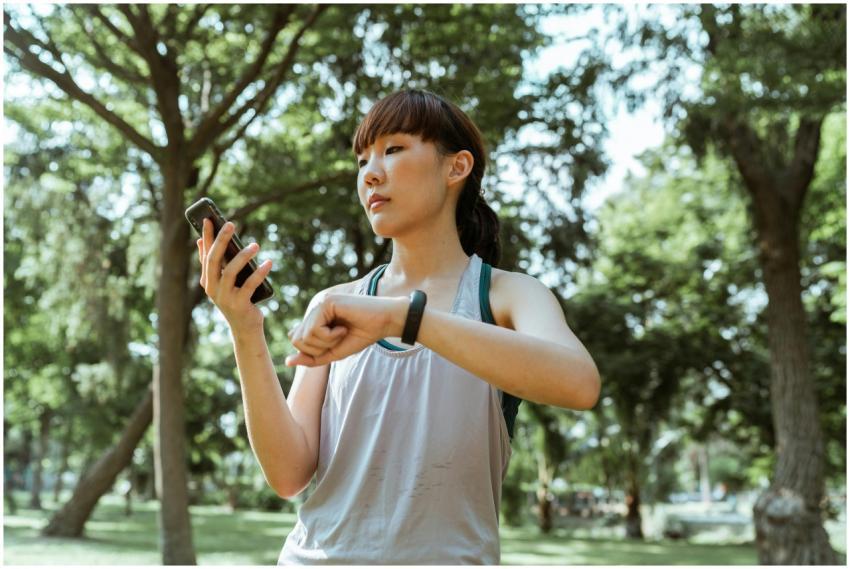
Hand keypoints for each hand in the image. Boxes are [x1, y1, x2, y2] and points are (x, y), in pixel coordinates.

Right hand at [197, 218, 272, 333]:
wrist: (245, 328)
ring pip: (231, 272)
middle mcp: (212, 288)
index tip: (208, 219)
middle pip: (214, 260)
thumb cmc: (237, 300)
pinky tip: (268, 263)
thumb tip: (201, 240)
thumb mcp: (224, 281)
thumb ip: (216, 264)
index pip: (205, 254)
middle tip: (231, 224)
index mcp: (207, 280)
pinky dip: (260, 273)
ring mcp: (224, 297)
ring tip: (255, 245)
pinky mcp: (239, 305)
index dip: (207, 236)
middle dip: (221, 240)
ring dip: (243, 256)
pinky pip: (250, 285)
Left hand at [285, 293, 406, 366]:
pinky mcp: (326, 303)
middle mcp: (314, 309)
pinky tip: (343, 329)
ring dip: (325, 343)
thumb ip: (311, 357)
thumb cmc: (362, 335)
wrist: (384, 322)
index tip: (333, 345)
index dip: (311, 350)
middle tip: (338, 340)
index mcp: (315, 318)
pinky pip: (315, 330)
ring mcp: (319, 304)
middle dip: (318, 348)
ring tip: (342, 333)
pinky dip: (330, 336)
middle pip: (296, 340)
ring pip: (304, 336)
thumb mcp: (334, 352)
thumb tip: (287, 362)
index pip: (295, 339)